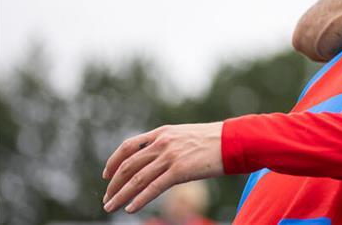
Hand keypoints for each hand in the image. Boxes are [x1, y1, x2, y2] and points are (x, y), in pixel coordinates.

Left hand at [102, 122, 223, 213]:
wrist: (234, 140)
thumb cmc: (214, 141)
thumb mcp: (186, 136)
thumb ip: (168, 144)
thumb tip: (157, 159)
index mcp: (162, 133)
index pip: (128, 146)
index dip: (113, 161)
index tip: (107, 174)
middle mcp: (162, 143)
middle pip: (128, 165)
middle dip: (114, 183)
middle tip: (107, 197)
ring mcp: (170, 156)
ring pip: (137, 178)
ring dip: (121, 194)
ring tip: (111, 206)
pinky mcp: (179, 170)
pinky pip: (153, 188)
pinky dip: (139, 199)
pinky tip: (130, 209)